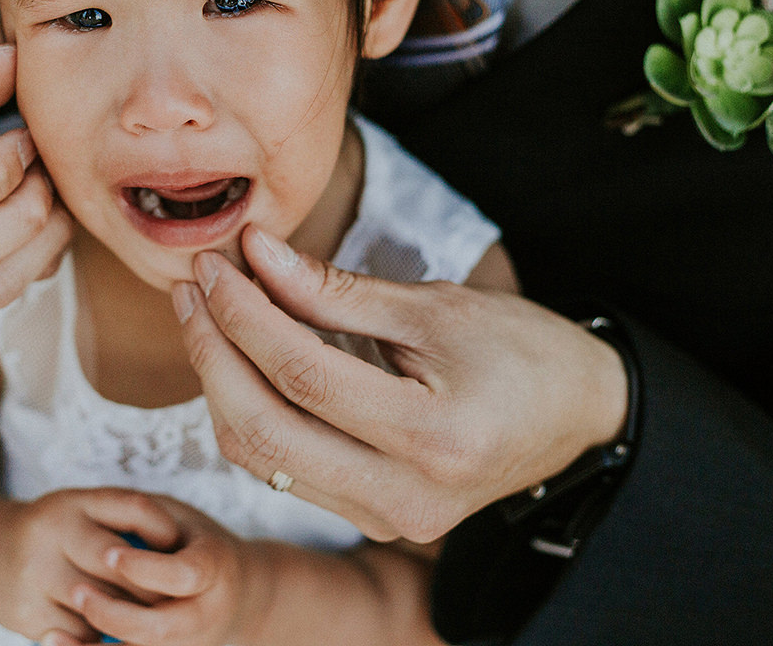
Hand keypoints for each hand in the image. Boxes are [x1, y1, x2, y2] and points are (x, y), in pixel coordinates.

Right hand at [0, 489, 182, 644]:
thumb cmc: (51, 529)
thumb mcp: (82, 505)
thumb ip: (127, 514)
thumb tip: (176, 545)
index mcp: (70, 502)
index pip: (134, 510)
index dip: (166, 532)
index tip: (179, 547)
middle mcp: (48, 534)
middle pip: (119, 566)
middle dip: (153, 585)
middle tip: (179, 597)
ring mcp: (33, 577)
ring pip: (102, 606)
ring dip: (130, 616)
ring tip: (150, 615)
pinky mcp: (25, 615)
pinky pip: (80, 634)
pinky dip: (100, 635)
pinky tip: (109, 628)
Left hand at [62, 496, 259, 645]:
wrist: (240, 594)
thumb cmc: (197, 543)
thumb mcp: (182, 519)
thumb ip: (149, 521)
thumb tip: (102, 532)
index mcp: (216, 568)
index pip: (185, 575)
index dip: (146, 568)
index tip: (109, 554)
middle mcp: (208, 614)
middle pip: (161, 628)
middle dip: (114, 614)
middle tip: (77, 592)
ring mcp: (191, 644)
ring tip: (52, 635)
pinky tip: (57, 645)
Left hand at [174, 226, 627, 542]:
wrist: (580, 417)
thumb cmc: (522, 351)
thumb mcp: (437, 307)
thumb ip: (337, 290)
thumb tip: (254, 253)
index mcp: (433, 438)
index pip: (301, 374)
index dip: (243, 313)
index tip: (214, 262)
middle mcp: (404, 497)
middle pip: (264, 429)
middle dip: (211, 350)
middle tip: (192, 284)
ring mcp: (386, 520)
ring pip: (260, 458)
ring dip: (219, 381)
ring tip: (204, 311)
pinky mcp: (372, 519)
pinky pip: (282, 469)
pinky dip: (249, 410)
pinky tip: (236, 356)